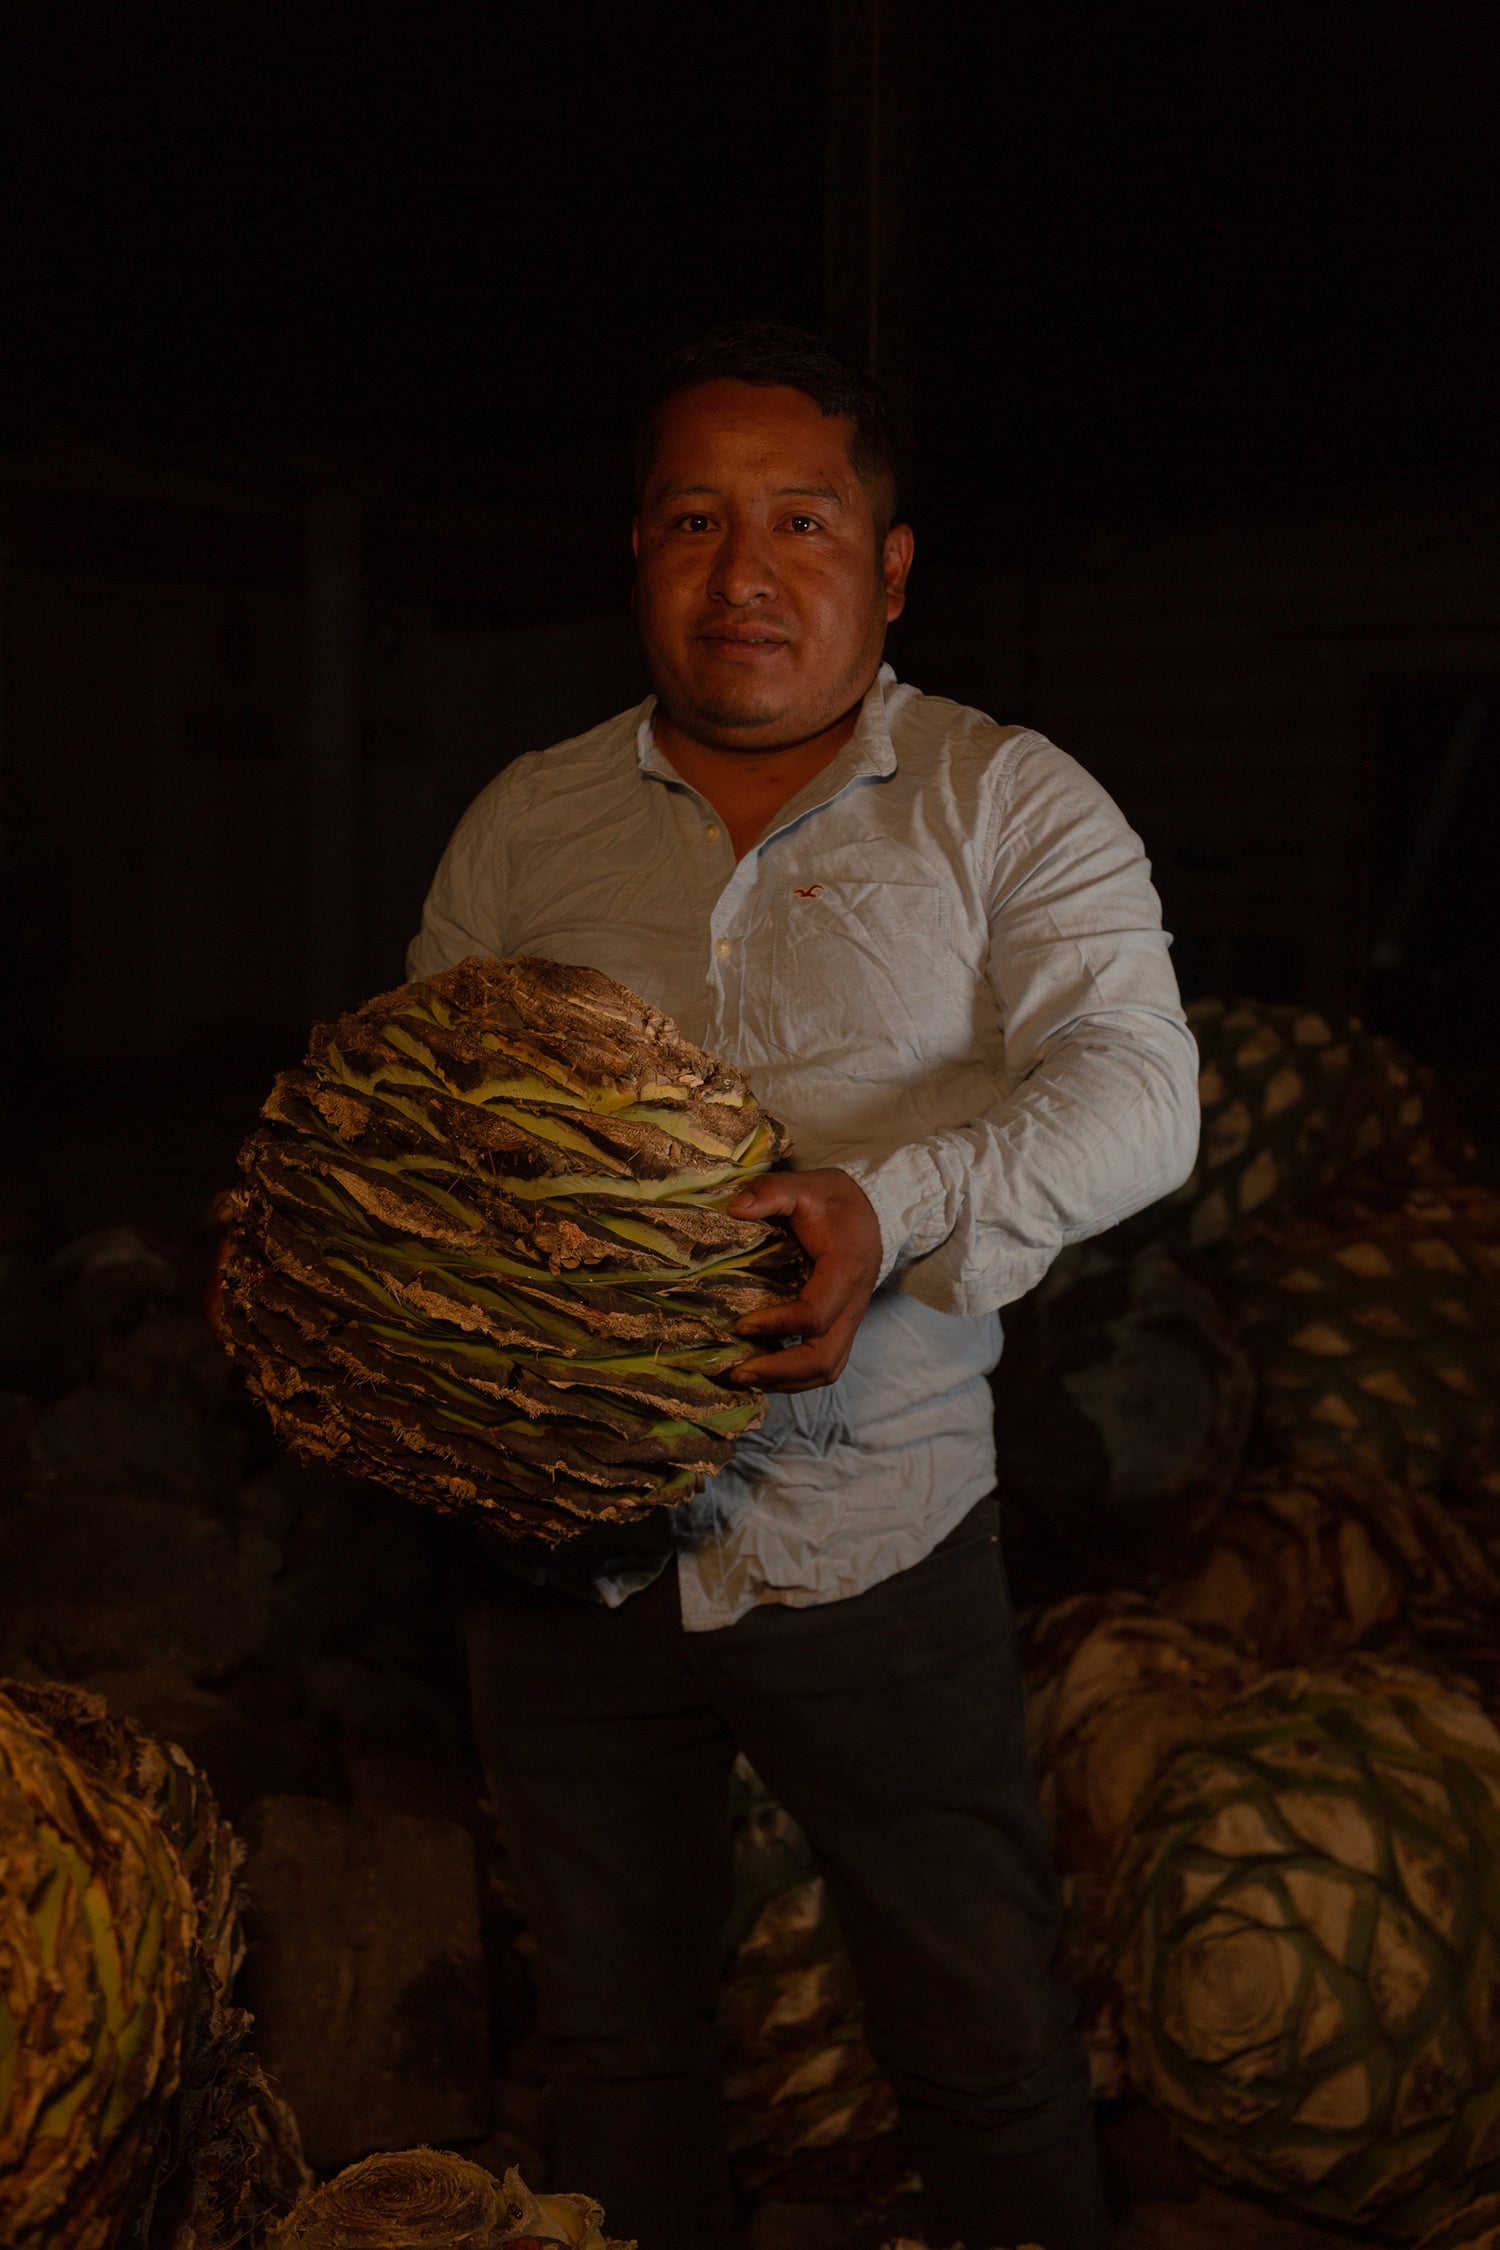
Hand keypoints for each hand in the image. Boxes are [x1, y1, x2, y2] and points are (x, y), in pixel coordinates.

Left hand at [727, 1168, 882, 1391]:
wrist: (871, 1208)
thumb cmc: (833, 1199)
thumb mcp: (803, 1185)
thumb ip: (770, 1191)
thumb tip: (735, 1209)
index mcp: (846, 1269)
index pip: (816, 1314)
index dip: (778, 1324)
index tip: (740, 1325)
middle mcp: (854, 1302)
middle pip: (825, 1358)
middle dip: (780, 1371)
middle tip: (737, 1373)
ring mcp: (851, 1318)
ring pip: (829, 1369)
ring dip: (787, 1382)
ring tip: (745, 1379)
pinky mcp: (843, 1326)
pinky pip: (826, 1363)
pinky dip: (796, 1377)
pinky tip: (764, 1374)